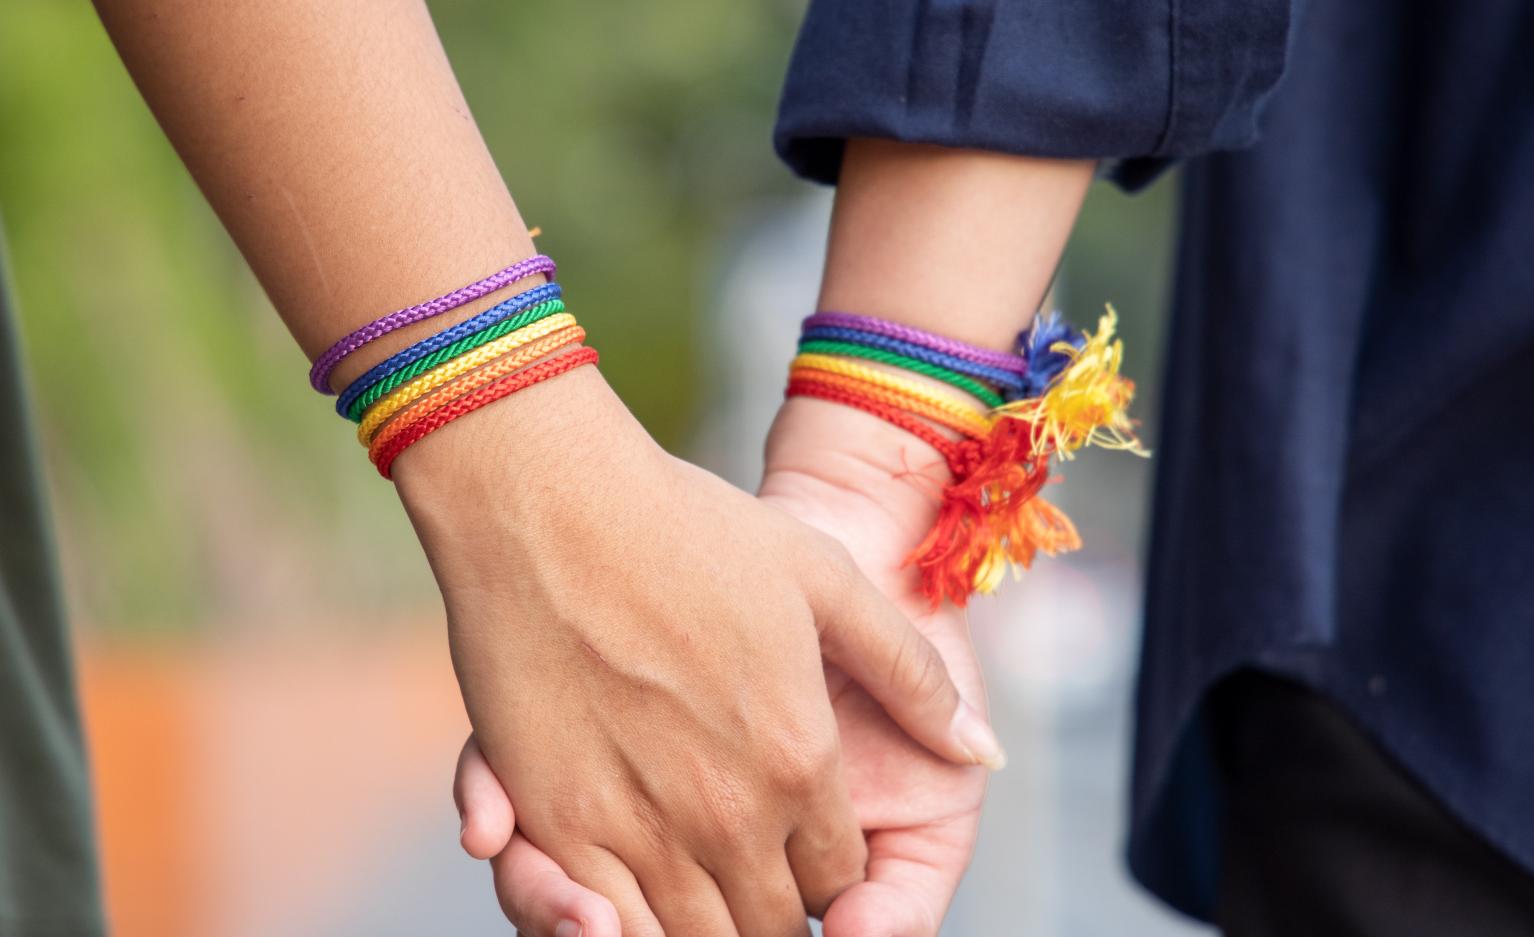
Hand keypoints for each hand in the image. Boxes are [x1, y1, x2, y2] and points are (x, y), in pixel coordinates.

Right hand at [401, 372, 998, 936]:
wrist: (553, 502)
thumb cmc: (690, 528)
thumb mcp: (827, 579)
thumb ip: (911, 675)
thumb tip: (981, 749)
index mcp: (802, 762)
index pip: (837, 880)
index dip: (829, 878)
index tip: (809, 856)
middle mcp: (728, 814)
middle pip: (767, 926)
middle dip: (771, 915)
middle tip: (757, 882)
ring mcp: (637, 825)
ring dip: (705, 927)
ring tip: (702, 893)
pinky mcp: (555, 821)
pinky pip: (604, 925)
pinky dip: (624, 927)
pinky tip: (628, 904)